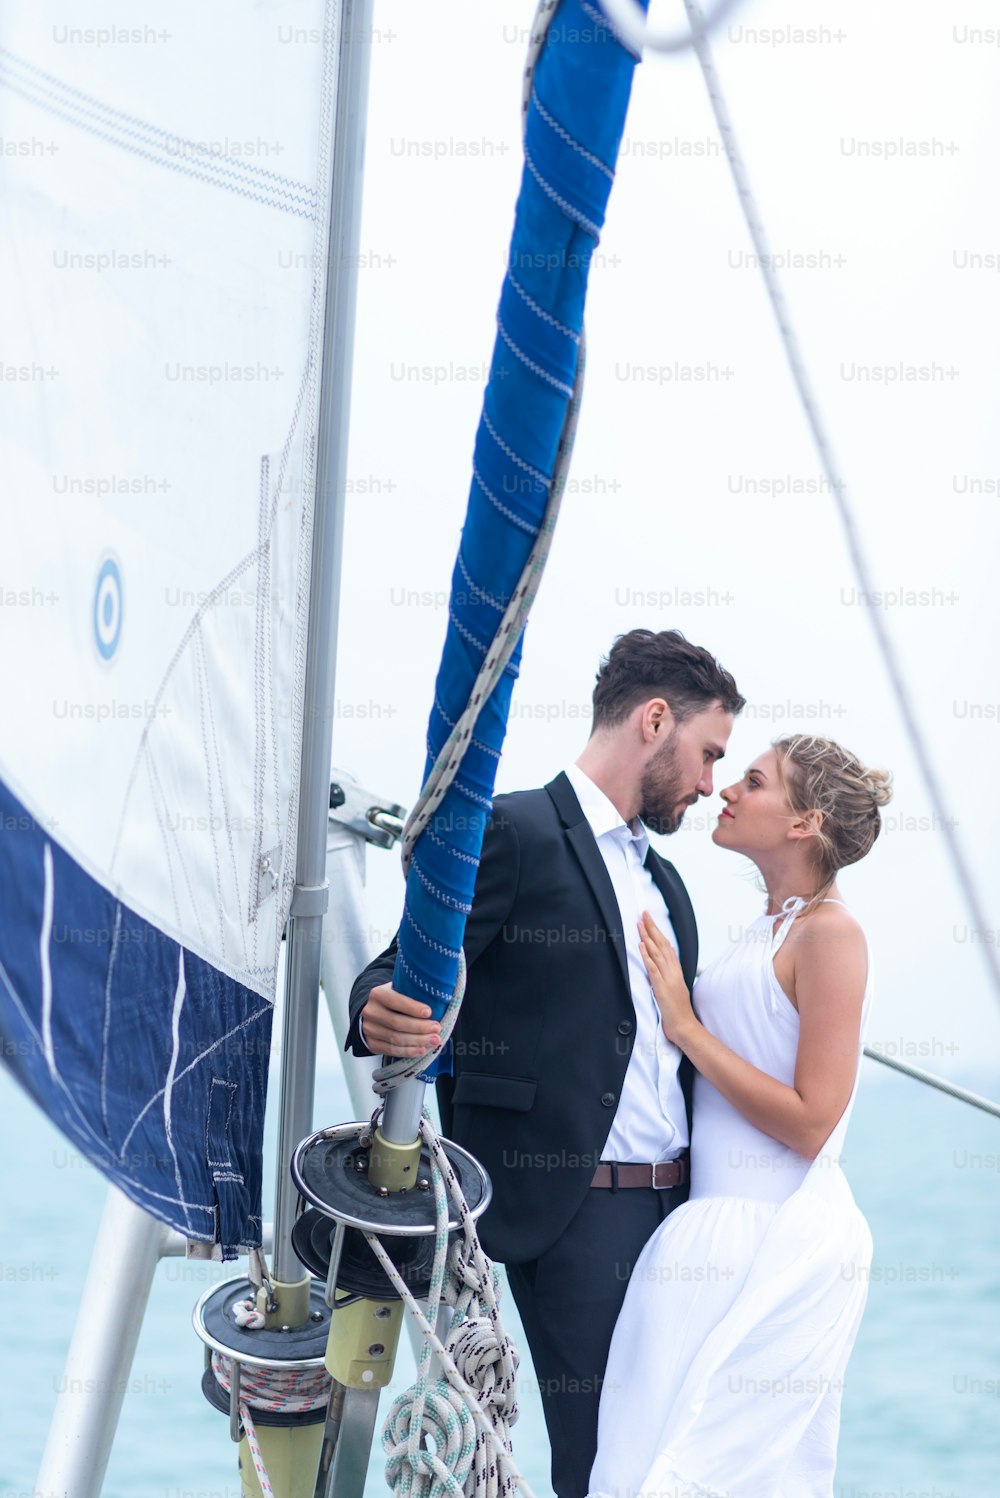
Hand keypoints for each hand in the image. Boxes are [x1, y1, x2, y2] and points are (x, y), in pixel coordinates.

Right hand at [362, 983, 441, 1057]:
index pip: (395, 1001)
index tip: (429, 1012)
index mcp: (378, 994)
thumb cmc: (395, 1001)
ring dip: (417, 1041)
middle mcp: (371, 1012)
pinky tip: (421, 1050)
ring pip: (395, 1038)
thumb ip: (413, 993)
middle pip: (397, 1023)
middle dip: (419, 1027)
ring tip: (434, 1040)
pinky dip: (408, 1051)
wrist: (376, 1013)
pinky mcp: (372, 1044)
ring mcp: (369, 1030)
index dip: (412, 1008)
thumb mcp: (400, 990)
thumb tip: (438, 1000)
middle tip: (437, 1029)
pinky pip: (391, 1050)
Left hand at [638, 911, 695, 1046]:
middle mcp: (673, 972)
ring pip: (657, 953)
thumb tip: (666, 959)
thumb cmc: (678, 1010)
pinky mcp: (662, 987)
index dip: (658, 932)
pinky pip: (654, 969)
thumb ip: (671, 973)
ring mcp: (668, 978)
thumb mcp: (675, 987)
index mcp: (676, 971)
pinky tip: (642, 946)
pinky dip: (648, 956)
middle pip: (662, 945)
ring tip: (640, 924)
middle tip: (644, 914)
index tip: (650, 920)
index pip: (666, 946)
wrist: (684, 1027)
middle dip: (652, 928)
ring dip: (648, 937)